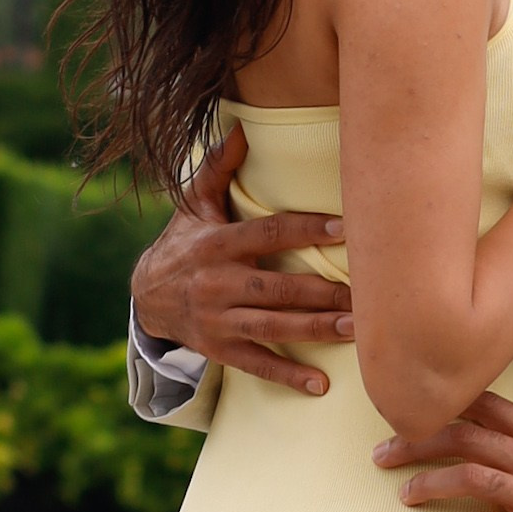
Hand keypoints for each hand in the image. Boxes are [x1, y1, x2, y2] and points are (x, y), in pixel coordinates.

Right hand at [125, 124, 352, 398]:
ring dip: (316, 330)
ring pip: (273, 326)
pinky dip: (287, 375)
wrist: (146, 297)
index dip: (305, 230)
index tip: (344, 227)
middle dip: (321, 292)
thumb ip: (218, 168)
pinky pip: (257, 363)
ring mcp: (218, 320)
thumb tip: (240, 126)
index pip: (268, 234)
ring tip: (356, 329)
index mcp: (217, 245)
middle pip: (277, 289)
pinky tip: (319, 385)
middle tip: (366, 294)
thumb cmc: (184, 243)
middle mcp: (217, 284)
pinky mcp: (221, 349)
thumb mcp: (195, 205)